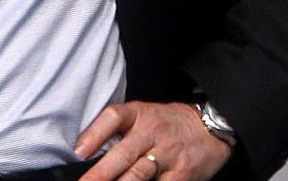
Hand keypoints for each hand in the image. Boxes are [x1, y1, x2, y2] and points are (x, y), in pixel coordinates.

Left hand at [75, 101, 231, 180]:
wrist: (209, 126)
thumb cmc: (167, 123)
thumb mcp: (143, 115)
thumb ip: (119, 130)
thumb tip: (86, 154)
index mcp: (138, 114)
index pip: (113, 117)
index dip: (93, 134)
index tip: (78, 152)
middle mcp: (152, 131)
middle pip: (123, 153)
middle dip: (100, 173)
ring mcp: (168, 153)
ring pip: (139, 173)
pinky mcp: (182, 172)